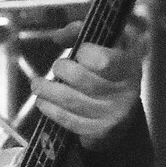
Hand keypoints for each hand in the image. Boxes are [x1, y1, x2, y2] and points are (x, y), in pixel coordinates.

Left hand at [31, 29, 144, 149]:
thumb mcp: (106, 47)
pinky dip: (51, 110)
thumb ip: (82, 34)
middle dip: (63, 70)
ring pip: (73, 101)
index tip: (80, 52)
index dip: (86, 54)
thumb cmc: (111, 71)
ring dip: (48, 91)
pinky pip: (70, 120)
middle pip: (84, 81)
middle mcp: (124, 91)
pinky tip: (42, 102)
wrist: (125, 110)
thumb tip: (57, 37)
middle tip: (57, 67)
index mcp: (128, 65)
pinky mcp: (99, 132)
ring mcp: (111, 114)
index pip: (104, 61)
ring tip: (37, 85)